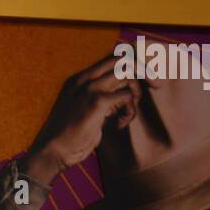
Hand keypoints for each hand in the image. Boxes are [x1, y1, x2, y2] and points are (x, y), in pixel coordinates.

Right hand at [25, 50, 141, 181]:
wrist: (52, 153)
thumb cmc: (70, 139)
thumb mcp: (88, 112)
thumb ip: (104, 99)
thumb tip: (127, 94)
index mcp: (82, 78)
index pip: (115, 56)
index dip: (136, 62)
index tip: (149, 77)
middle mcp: (86, 78)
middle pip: (126, 57)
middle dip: (147, 70)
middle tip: (157, 86)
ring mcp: (91, 88)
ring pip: (129, 74)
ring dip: (136, 95)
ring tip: (127, 115)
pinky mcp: (97, 102)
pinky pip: (127, 96)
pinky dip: (129, 111)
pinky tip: (119, 125)